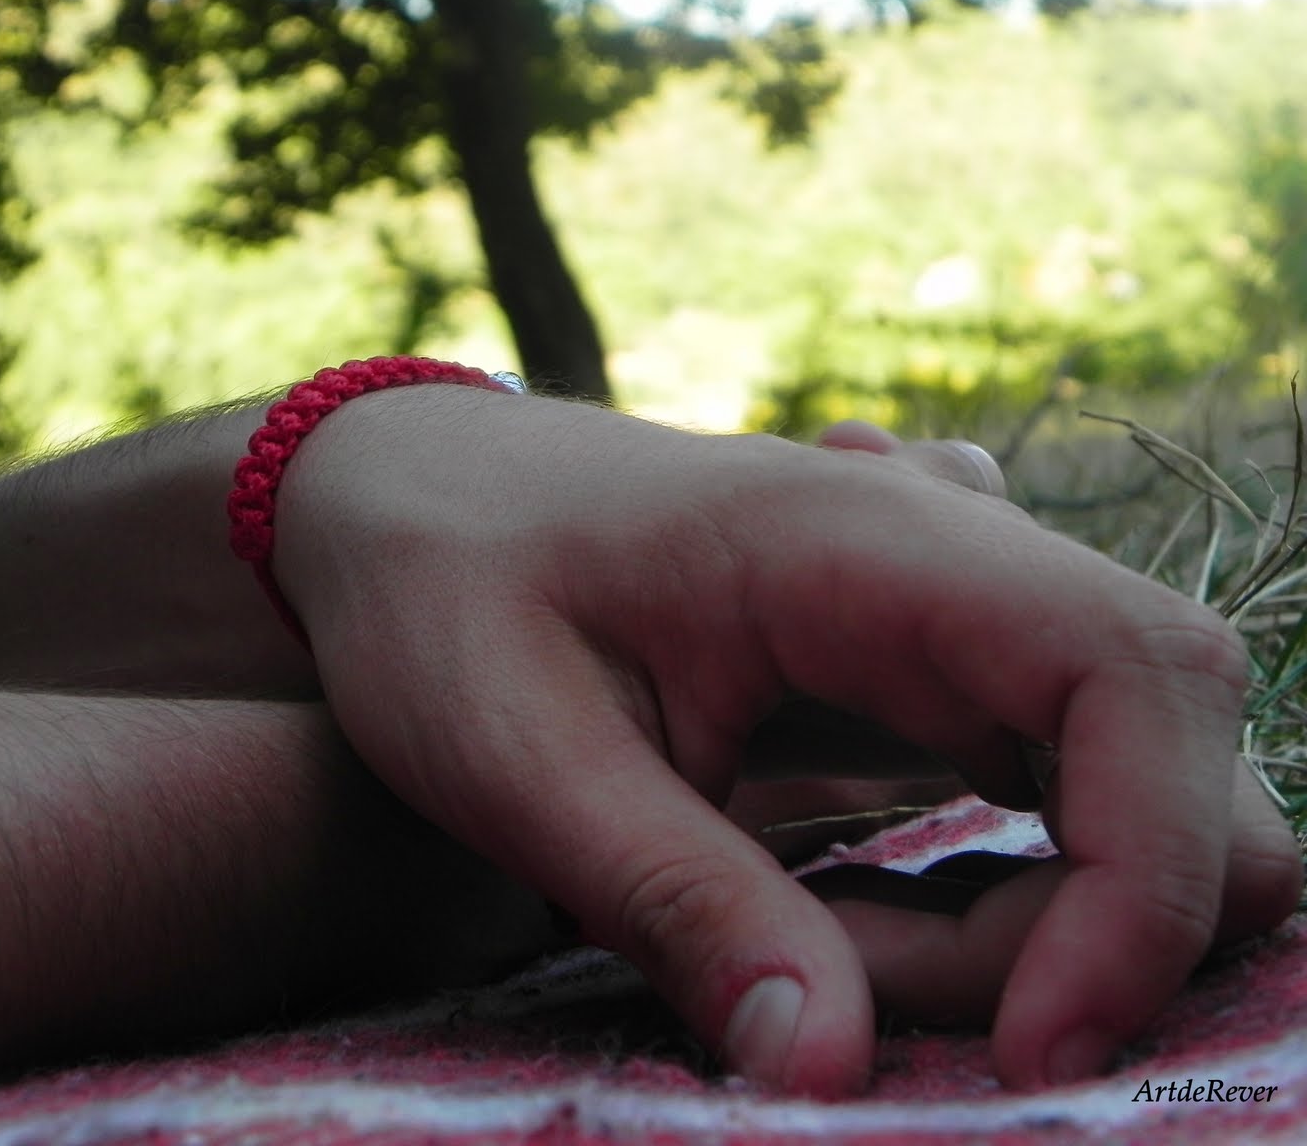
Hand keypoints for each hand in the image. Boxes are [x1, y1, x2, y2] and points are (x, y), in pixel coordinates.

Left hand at [271, 388, 1301, 1094]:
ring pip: (1122, 794)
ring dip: (1025, 925)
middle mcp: (947, 560)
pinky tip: (838, 914)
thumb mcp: (520, 756)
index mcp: (864, 541)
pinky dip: (999, 897)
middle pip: (1163, 759)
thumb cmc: (441, 591)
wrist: (408, 498)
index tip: (1034, 1049)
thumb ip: (675, 901)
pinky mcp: (926, 673)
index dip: (1147, 879)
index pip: (1138, 677)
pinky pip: (1050, 798)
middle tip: (842, 989)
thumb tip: (829, 1072)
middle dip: (1072, 930)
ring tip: (807, 947)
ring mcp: (949, 615)